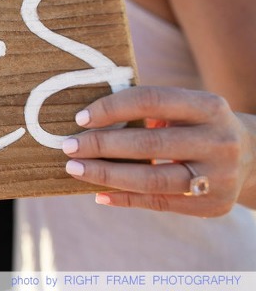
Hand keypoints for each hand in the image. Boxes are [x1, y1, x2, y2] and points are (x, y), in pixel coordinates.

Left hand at [60, 86, 255, 216]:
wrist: (252, 156)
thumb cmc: (197, 125)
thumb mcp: (185, 107)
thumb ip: (148, 109)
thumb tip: (89, 120)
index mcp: (208, 106)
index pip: (151, 101)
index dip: (112, 108)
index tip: (80, 118)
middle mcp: (218, 140)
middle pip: (149, 143)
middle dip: (101, 145)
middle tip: (68, 147)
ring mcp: (218, 176)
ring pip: (152, 179)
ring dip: (107, 175)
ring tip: (76, 170)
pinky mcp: (212, 205)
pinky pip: (159, 203)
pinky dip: (125, 199)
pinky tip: (99, 193)